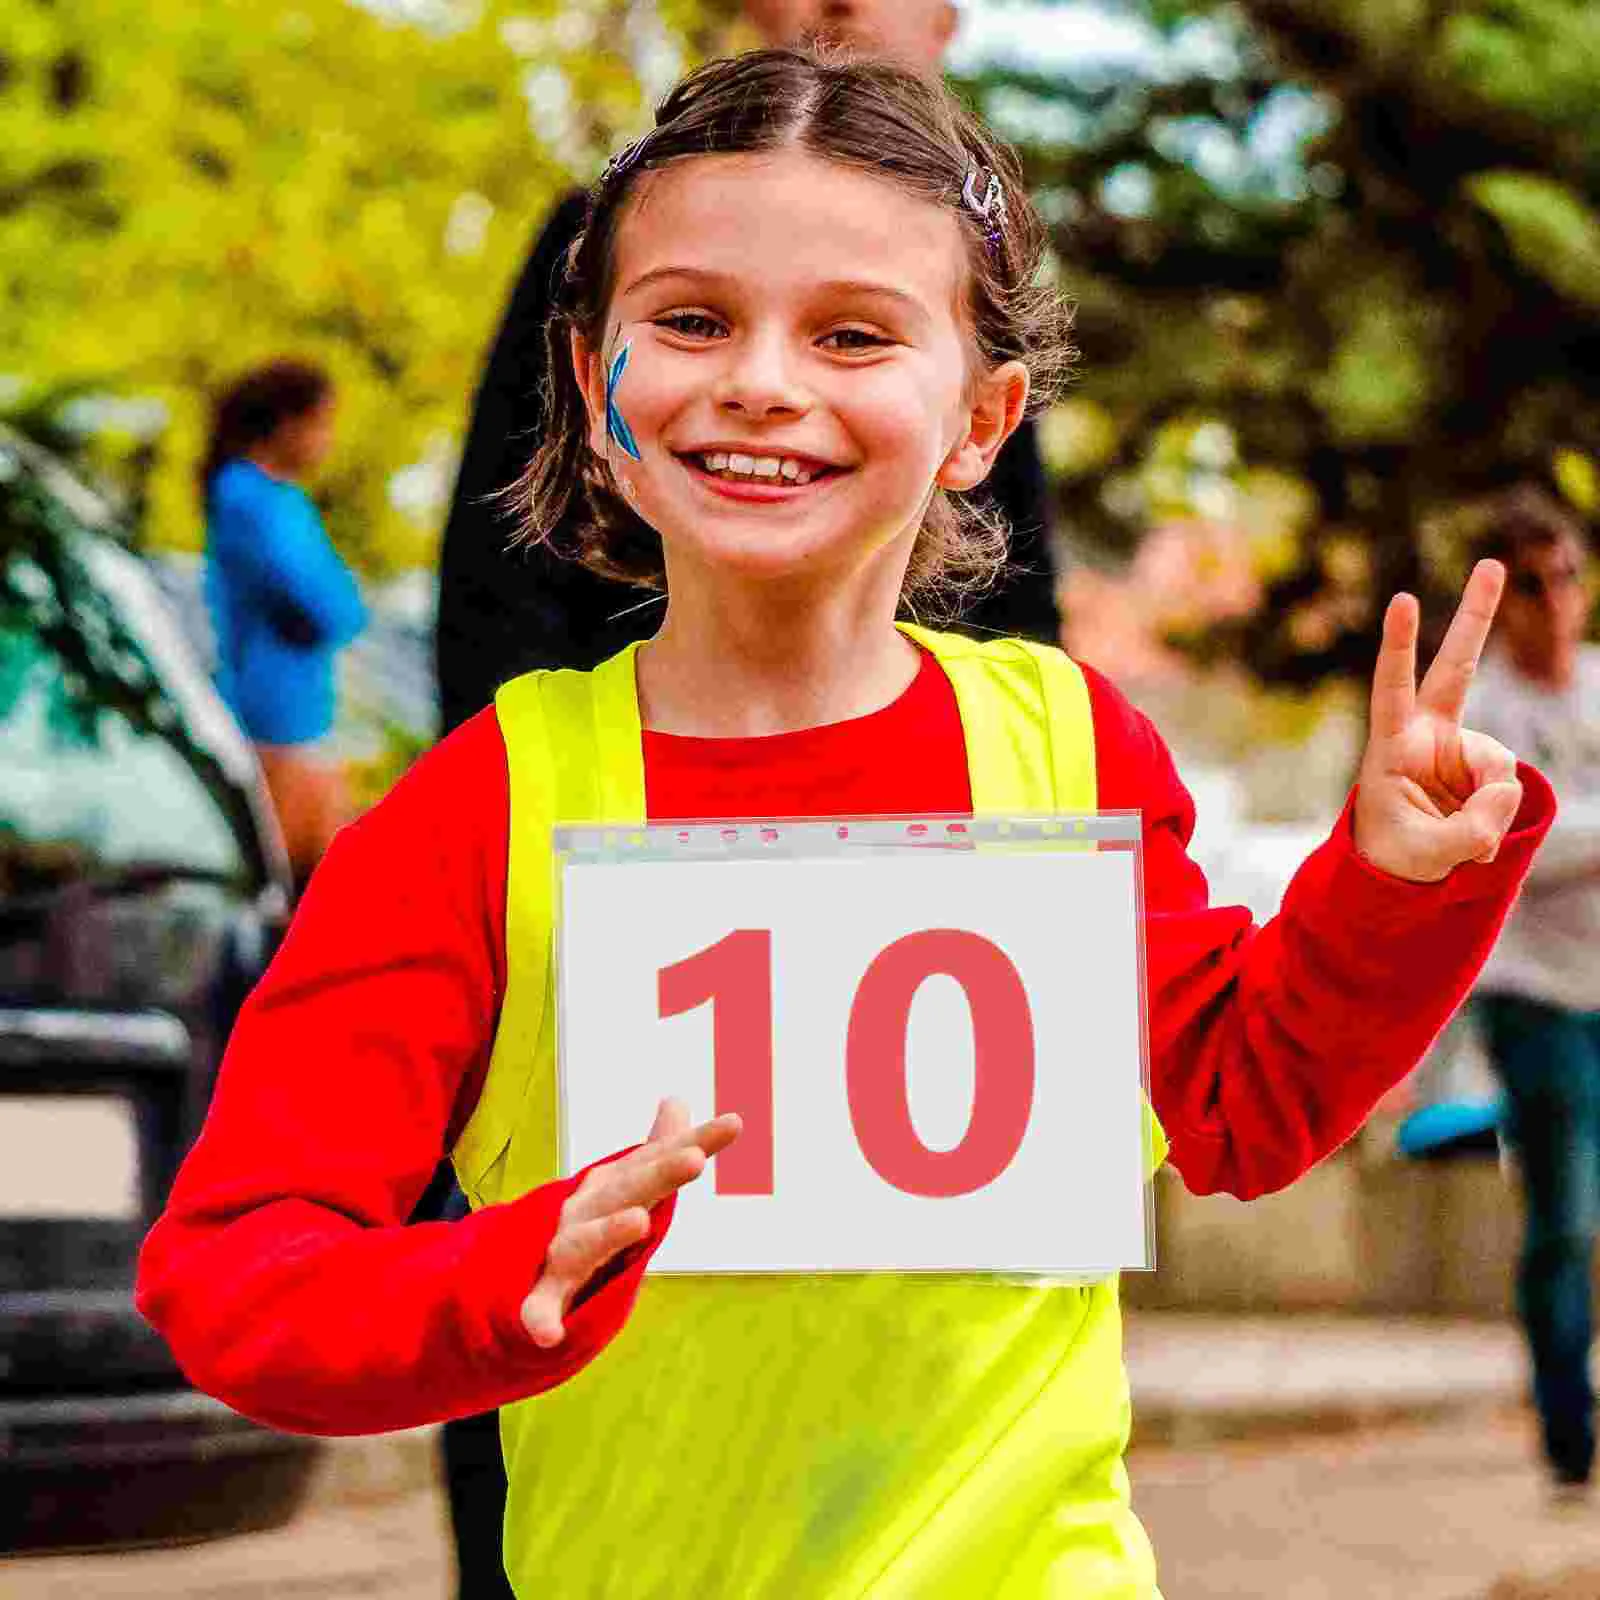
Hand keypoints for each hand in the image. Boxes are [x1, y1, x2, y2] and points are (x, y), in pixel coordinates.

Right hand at [520, 1099, 740, 1348]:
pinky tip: (547, 1333)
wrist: (520, 1258)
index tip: (735, 1122)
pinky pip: (538, 1306)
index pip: (663, 1158)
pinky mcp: (544, 1291)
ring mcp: (564, 1248)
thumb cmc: (591, 1217)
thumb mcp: (627, 1180)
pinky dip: (539, 1317)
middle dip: (662, 1173)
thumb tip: (677, 1100)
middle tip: (696, 1159)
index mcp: (617, 1184)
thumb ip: (659, 1145)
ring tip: (638, 1223)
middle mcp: (591, 1207)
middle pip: (631, 1188)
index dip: (698, 1140)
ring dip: (610, 1231)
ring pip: (587, 1239)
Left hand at [1353, 559, 1523, 883]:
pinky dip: (1497, 813)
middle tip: (1491, 563)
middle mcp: (1426, 734)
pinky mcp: (1482, 765)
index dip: (1399, 646)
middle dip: (1476, 616)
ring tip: (1461, 835)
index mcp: (1391, 744)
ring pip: (1497, 767)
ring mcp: (1459, 746)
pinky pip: (1506, 786)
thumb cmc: (1394, 854)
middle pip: (1456, 667)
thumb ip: (1467, 830)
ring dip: (1487, 806)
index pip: (1390, 687)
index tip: (1403, 598)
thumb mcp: (1424, 855)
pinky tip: (1474, 830)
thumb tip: (1505, 791)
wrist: (1404, 865)